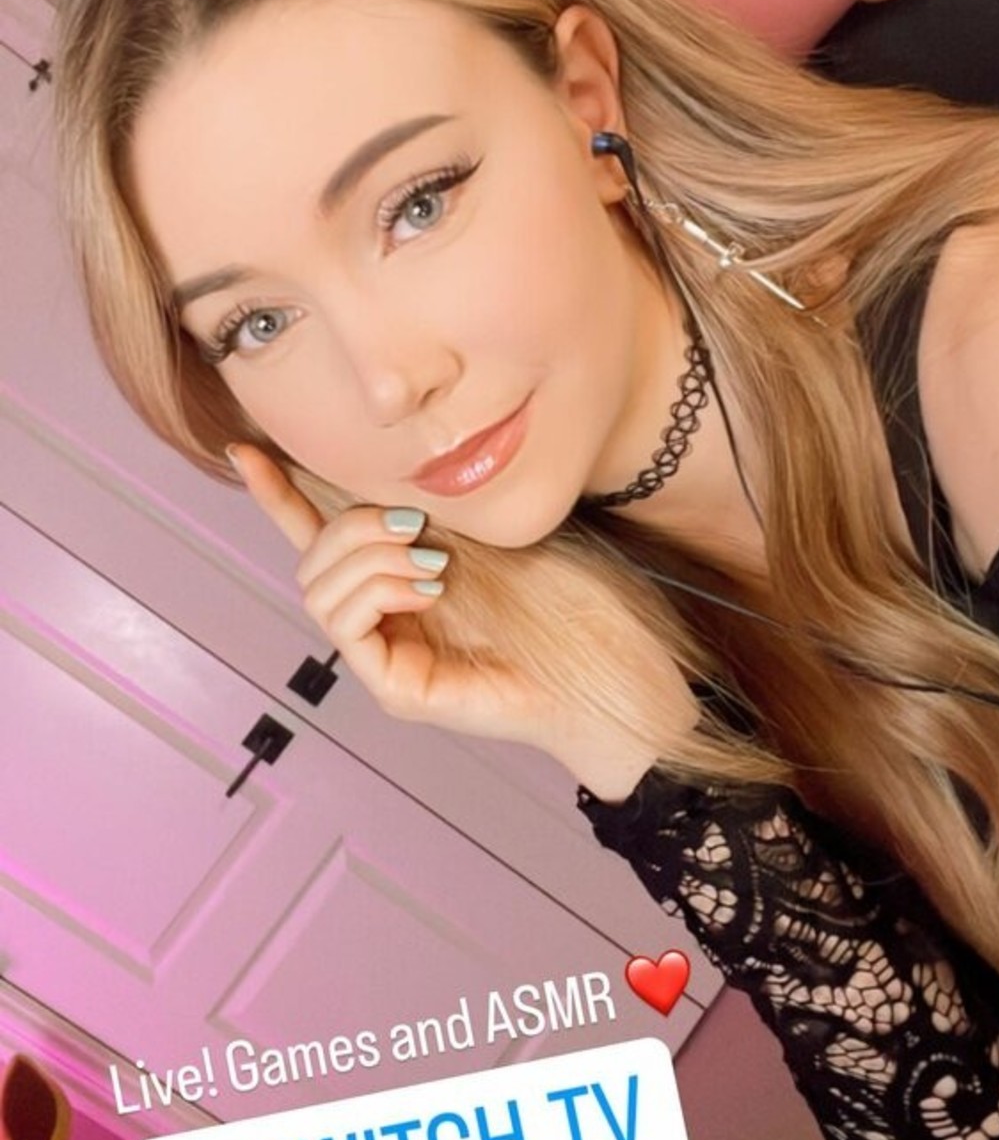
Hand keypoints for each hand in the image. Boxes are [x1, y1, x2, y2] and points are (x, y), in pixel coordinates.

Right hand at [229, 443, 698, 797]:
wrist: (614, 667)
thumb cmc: (570, 601)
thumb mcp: (491, 528)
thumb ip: (434, 506)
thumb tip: (390, 470)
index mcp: (400, 578)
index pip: (319, 536)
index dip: (278, 496)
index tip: (243, 450)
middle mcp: (384, 619)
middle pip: (310, 560)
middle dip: (348, 524)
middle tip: (416, 524)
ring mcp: (387, 657)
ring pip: (318, 589)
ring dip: (366, 555)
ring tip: (430, 558)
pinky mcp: (395, 689)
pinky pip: (344, 625)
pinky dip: (376, 590)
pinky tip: (426, 584)